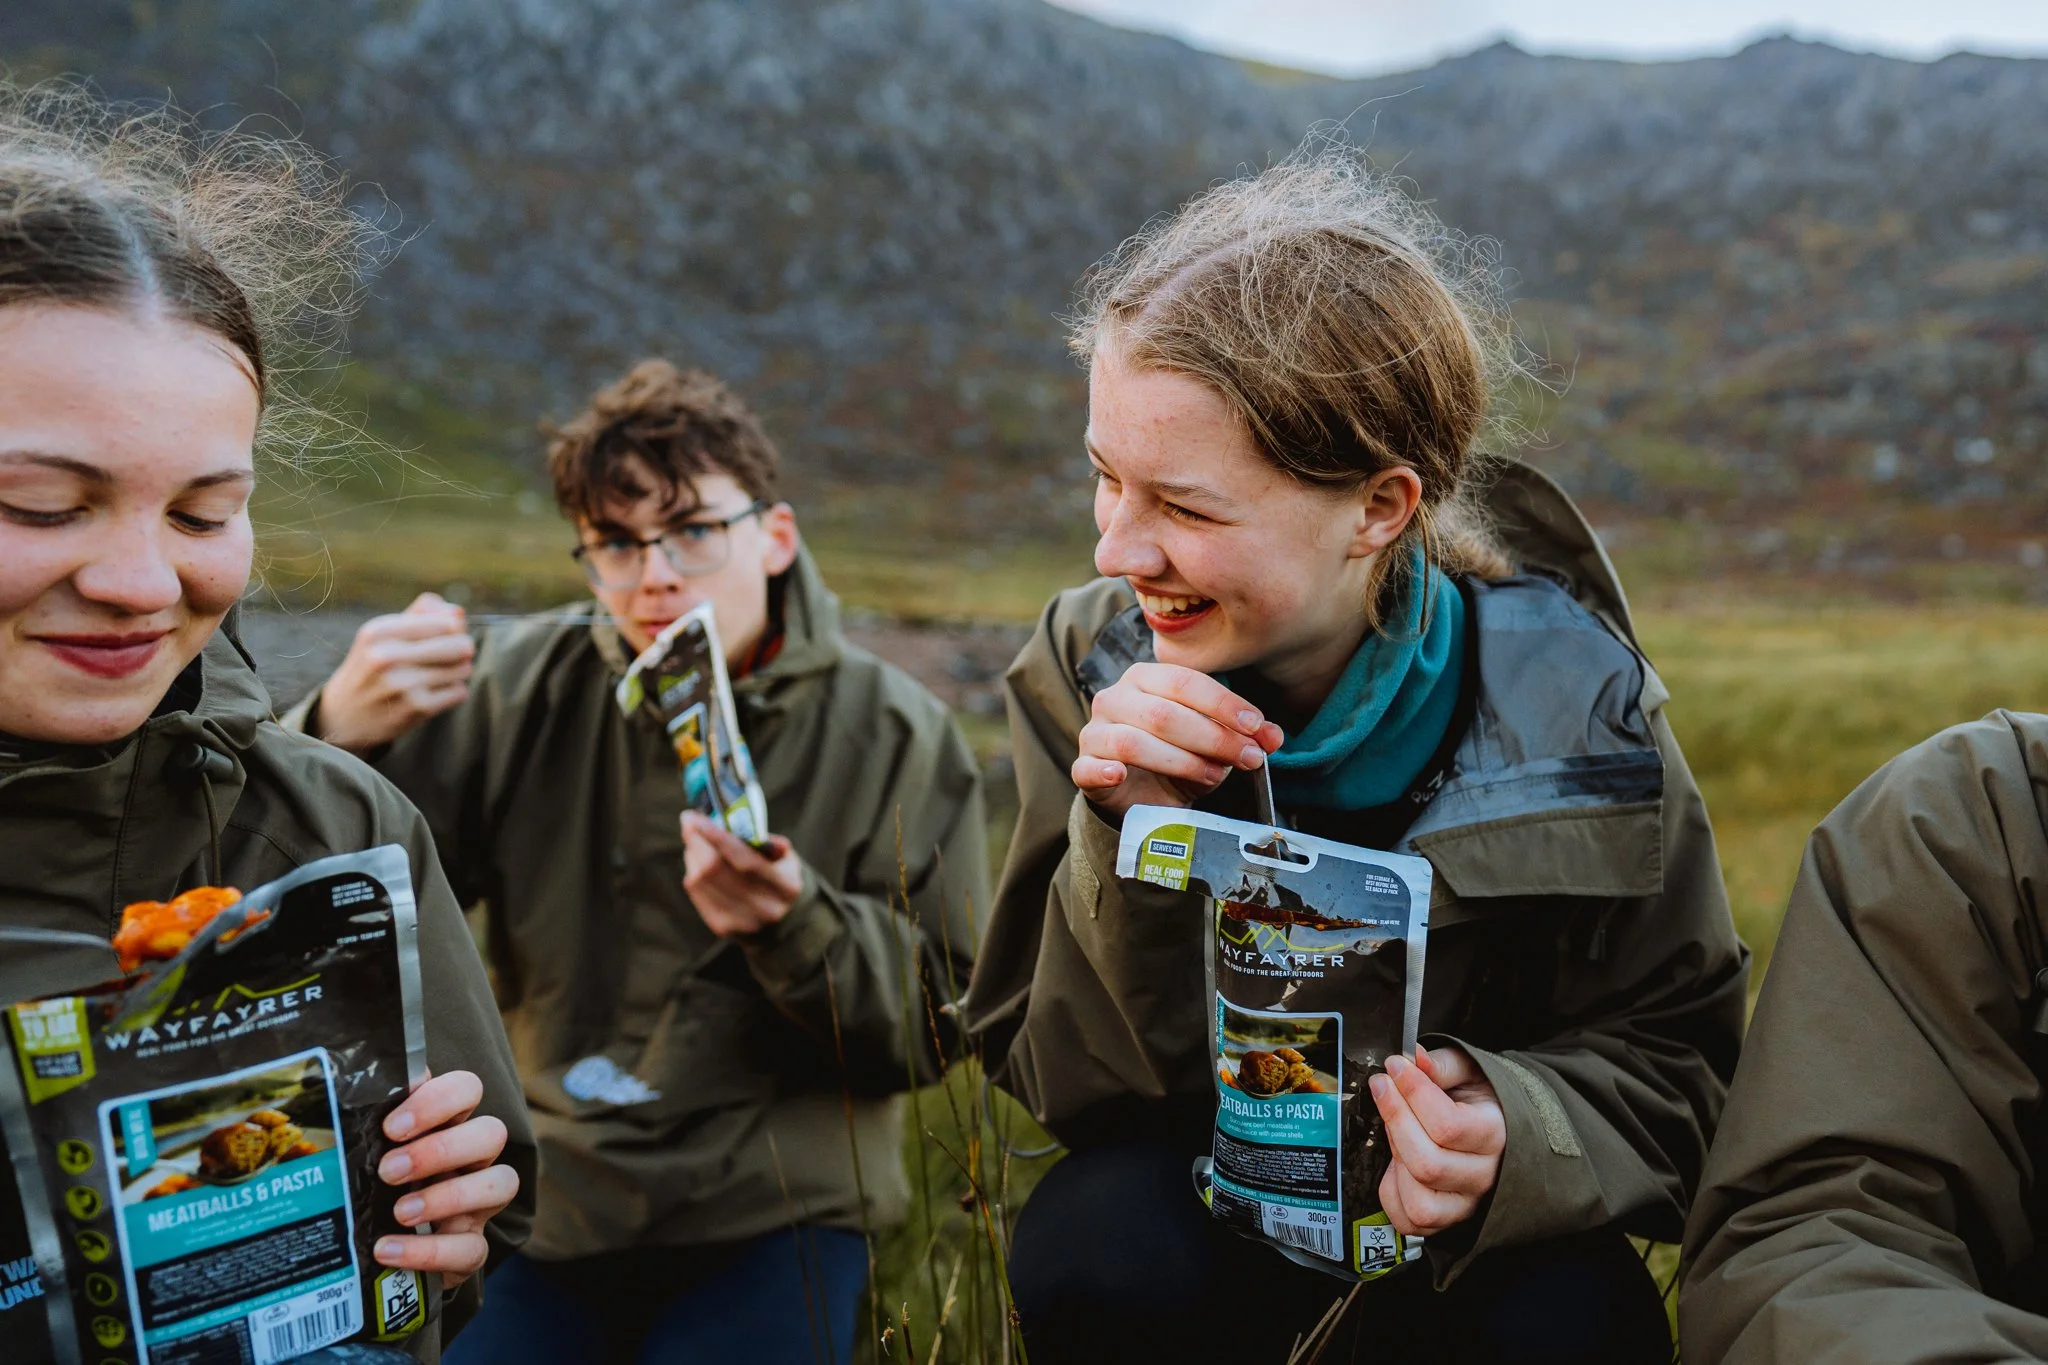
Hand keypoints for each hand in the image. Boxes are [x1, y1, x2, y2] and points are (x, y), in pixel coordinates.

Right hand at [315, 593, 474, 752]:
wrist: (344, 716)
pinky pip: (459, 692)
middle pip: (460, 644)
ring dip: (457, 672)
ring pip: (463, 668)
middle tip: (450, 656)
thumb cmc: (373, 667)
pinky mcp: (416, 708)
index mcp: (379, 632)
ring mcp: (402, 684)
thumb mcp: (384, 634)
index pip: (447, 621)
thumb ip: (421, 615)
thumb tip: (458, 612)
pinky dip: (452, 692)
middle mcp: (387, 656)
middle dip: (461, 650)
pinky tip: (431, 694)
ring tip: (435, 675)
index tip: (445, 636)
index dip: (454, 628)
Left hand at [375, 1069, 518, 1289]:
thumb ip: (365, 1120)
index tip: (391, 1127)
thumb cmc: (373, 1186)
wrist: (375, 1249)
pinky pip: (472, 1249)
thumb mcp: (367, 1151)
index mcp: (448, 1125)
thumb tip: (356, 1088)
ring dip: (450, 1196)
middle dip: (442, 1150)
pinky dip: (429, 1251)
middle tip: (389, 1170)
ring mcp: (478, 1205)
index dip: (438, 1101)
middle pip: (492, 1133)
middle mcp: (473, 1160)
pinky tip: (388, 1249)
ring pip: (502, 1184)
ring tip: (400, 1211)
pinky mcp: (470, 1249)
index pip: (468, 1088)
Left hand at [681, 811, 802, 935]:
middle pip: (715, 870)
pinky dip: (692, 872)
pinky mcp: (722, 927)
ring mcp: (742, 922)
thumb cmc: (778, 879)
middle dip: (696, 841)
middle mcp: (765, 908)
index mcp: (786, 887)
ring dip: (692, 855)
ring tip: (696, 840)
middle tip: (689, 821)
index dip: (717, 838)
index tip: (696, 818)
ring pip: (701, 881)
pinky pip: (696, 893)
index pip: (745, 860)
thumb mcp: (786, 859)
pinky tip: (697, 862)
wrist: (781, 924)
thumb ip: (769, 843)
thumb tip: (742, 826)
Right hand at [1072, 662, 1282, 817]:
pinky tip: (1121, 775)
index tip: (1256, 727)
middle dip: (1213, 737)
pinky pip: (1089, 766)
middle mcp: (1116, 697)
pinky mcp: (1083, 766)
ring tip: (1212, 777)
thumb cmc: (1178, 759)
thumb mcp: (1216, 746)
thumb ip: (1243, 737)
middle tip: (1248, 759)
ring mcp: (1095, 731)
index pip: (1186, 682)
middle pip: (1164, 713)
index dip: (1224, 705)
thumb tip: (1274, 736)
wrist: (1141, 797)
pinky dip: (1105, 770)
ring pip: (1133, 741)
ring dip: (1180, 761)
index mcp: (1147, 678)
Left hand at [1369, 1044, 1505, 1236]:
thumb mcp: (1468, 1071)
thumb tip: (1412, 1058)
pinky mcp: (1446, 1219)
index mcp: (1497, 1135)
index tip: (1394, 1066)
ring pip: (1420, 1202)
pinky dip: (1392, 1195)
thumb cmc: (1478, 1099)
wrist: (1497, 1127)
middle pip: (1428, 1163)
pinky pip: (1409, 1221)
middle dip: (1395, 1119)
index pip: (1448, 1125)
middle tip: (1382, 1086)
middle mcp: (1484, 1176)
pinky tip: (1395, 1164)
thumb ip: (1440, 1064)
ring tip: (1393, 1130)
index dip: (1412, 1093)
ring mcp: (1466, 1203)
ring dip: (1396, 1161)